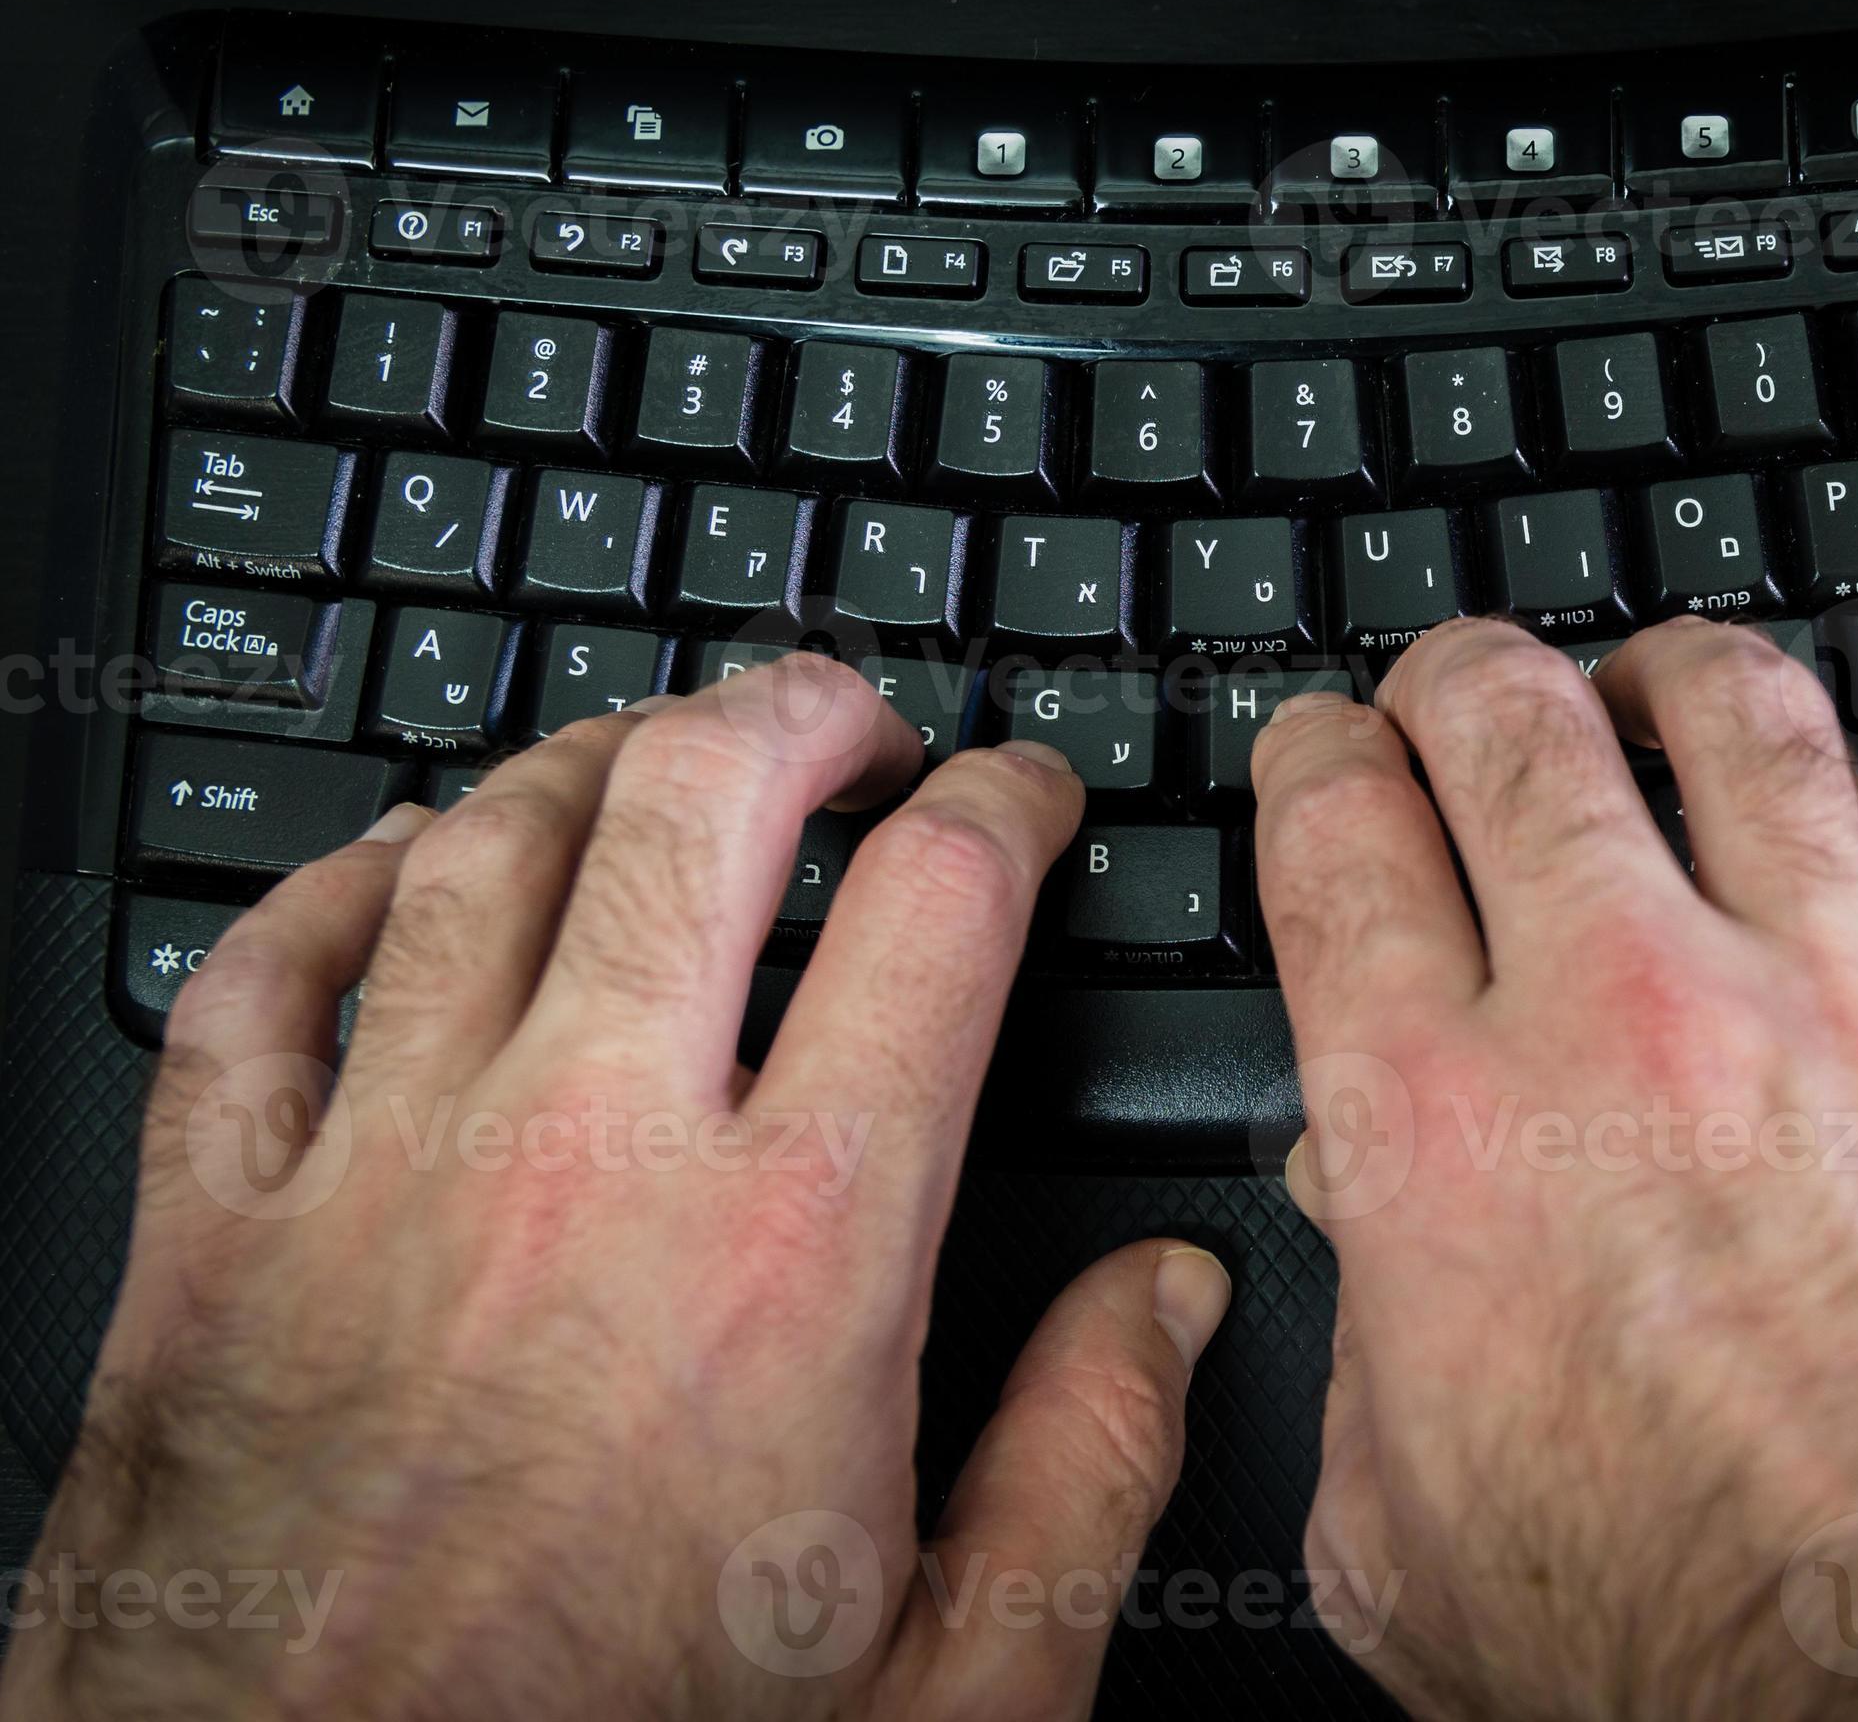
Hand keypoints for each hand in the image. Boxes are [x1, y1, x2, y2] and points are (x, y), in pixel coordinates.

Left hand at [4, 656, 1231, 1719]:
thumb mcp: (950, 1698)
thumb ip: (1092, 1472)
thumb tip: (1172, 1307)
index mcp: (793, 1261)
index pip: (938, 910)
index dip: (1008, 804)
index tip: (1025, 799)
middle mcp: (582, 1170)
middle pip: (699, 802)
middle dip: (798, 710)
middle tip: (848, 716)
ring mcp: (376, 1187)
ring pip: (480, 849)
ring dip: (588, 761)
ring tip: (651, 756)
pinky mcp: (209, 1249)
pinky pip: (252, 982)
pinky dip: (330, 884)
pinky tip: (391, 866)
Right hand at [1253, 616, 1857, 1719]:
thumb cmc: (1703, 1674)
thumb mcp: (1410, 1549)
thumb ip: (1359, 1349)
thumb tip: (1370, 1216)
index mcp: (1448, 1139)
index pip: (1342, 844)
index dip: (1318, 763)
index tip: (1329, 754)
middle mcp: (1635, 1025)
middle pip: (1517, 725)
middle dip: (1464, 675)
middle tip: (1463, 685)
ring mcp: (1848, 1007)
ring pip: (1745, 720)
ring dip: (1677, 679)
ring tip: (1663, 685)